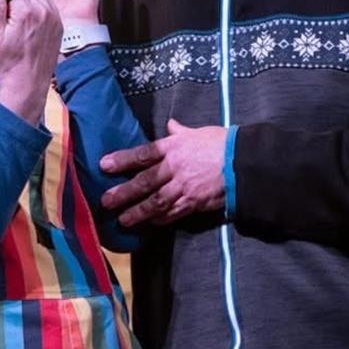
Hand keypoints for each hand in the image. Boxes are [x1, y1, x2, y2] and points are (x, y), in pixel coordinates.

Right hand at [0, 0, 62, 124]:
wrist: (27, 83)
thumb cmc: (7, 61)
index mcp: (27, 10)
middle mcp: (44, 10)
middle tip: (7, 16)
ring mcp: (54, 17)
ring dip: (27, 0)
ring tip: (19, 20)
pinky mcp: (59, 24)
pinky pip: (47, 5)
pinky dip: (38, 8)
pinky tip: (30, 24)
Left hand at [99, 119, 227, 226]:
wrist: (244, 163)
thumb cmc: (222, 144)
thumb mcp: (198, 132)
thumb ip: (180, 132)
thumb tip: (170, 125)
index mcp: (174, 147)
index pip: (143, 153)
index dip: (122, 159)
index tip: (104, 165)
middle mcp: (175, 167)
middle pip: (145, 181)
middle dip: (124, 193)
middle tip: (106, 202)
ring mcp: (185, 187)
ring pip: (156, 202)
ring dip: (138, 212)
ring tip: (123, 220)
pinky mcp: (195, 202)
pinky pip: (174, 213)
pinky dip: (161, 219)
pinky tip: (150, 223)